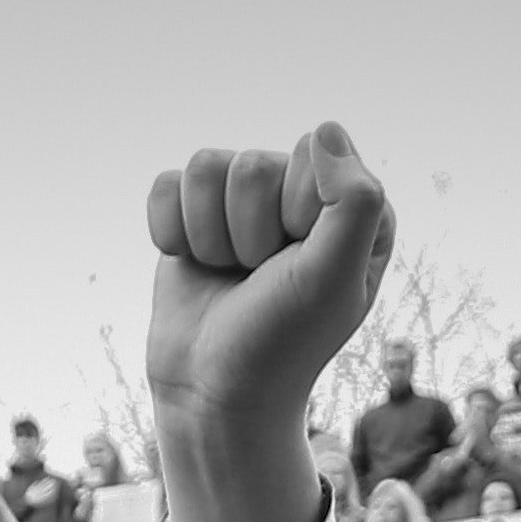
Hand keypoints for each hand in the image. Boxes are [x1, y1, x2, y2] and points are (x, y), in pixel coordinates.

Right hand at [144, 125, 391, 452]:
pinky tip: (196, 267)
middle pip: (251, 166)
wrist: (216, 392)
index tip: (296, 269)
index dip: (293, 218)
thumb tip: (324, 129)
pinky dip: (172, 234)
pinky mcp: (195, 212)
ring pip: (205, 168)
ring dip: (210, 237)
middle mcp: (300, 192)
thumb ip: (353, 202)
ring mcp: (245, 201)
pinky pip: (167, 185)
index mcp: (351, 203)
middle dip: (247, 234)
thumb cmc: (283, 342)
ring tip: (232, 277)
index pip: (308, 158)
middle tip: (260, 280)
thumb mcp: (333, 280)